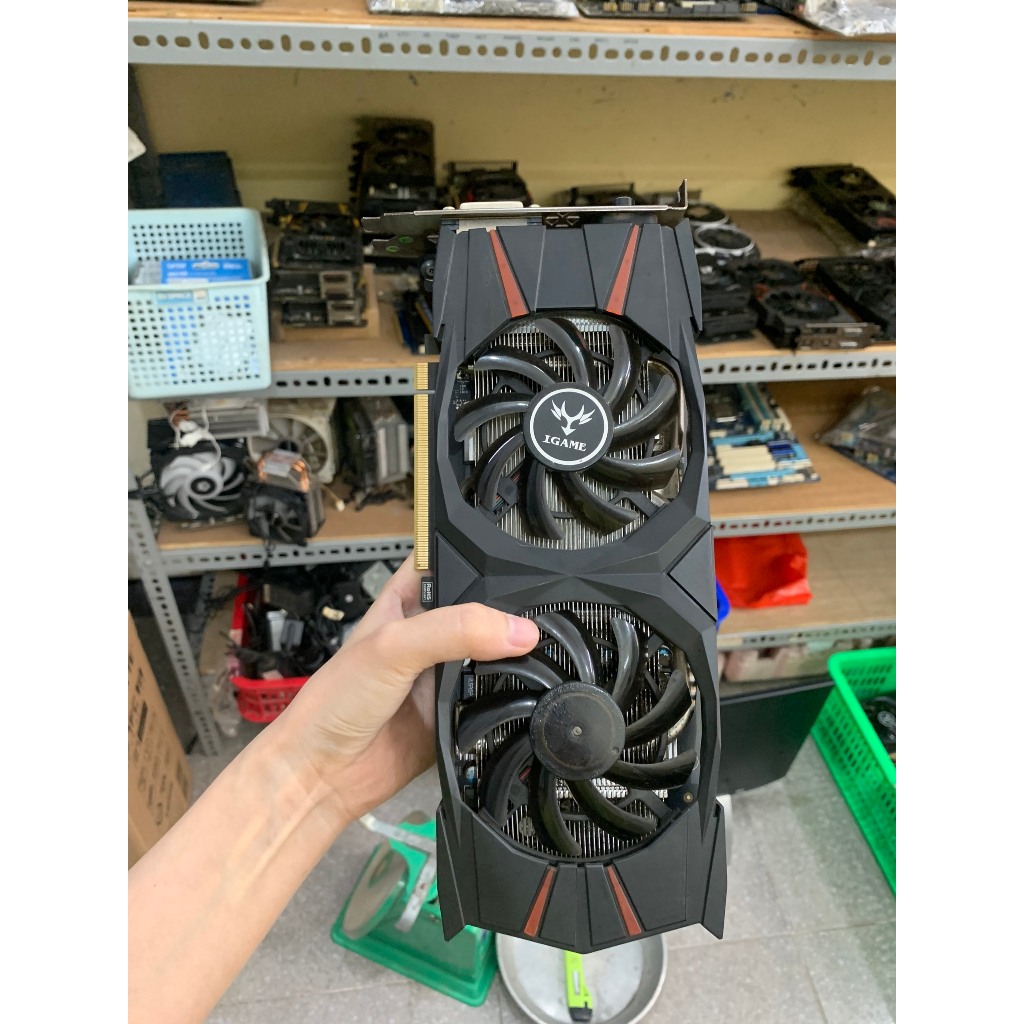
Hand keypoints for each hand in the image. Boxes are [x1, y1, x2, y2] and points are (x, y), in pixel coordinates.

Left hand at [275, 556, 539, 822]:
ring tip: (537, 655)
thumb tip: (517, 630)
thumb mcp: (392, 648)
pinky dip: (513, 698)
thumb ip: (453, 630)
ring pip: (498, 656)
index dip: (487, 560)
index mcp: (408, 600)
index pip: (455, 562)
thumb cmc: (334, 702)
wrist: (324, 774)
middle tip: (535, 620)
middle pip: (486, 609)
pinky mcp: (461, 712)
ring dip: (516, 659)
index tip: (525, 567)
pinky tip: (524, 694)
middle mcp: (432, 633)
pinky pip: (499, 701)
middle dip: (510, 614)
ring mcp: (447, 674)